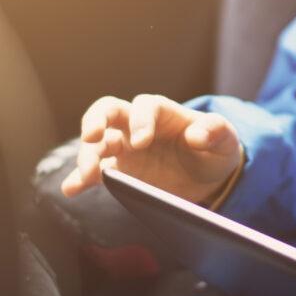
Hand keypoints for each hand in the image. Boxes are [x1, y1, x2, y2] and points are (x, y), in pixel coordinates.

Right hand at [60, 94, 241, 203]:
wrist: (208, 175)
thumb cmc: (214, 150)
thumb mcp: (225, 140)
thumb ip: (215, 131)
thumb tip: (197, 135)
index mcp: (162, 112)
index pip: (145, 106)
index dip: (141, 120)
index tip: (142, 141)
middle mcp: (137, 125)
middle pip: (108, 111)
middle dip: (96, 120)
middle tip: (91, 137)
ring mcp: (125, 148)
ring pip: (97, 143)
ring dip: (87, 155)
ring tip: (86, 174)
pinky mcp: (119, 171)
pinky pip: (95, 173)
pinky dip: (80, 180)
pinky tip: (70, 189)